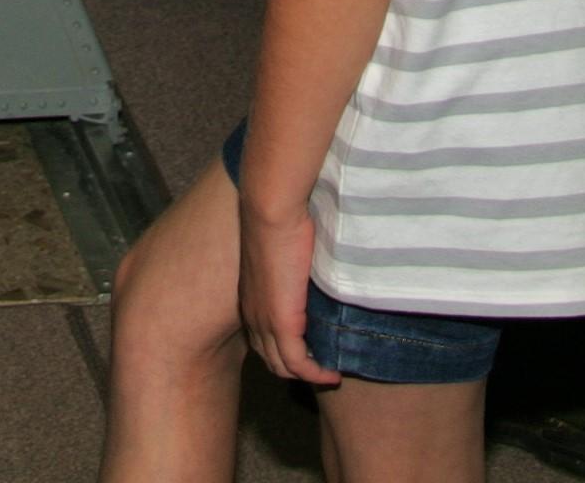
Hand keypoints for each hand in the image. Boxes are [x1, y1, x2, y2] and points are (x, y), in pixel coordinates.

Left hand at [236, 185, 326, 388]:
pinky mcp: (282, 323)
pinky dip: (316, 374)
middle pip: (271, 359)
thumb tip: (314, 268)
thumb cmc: (281, 218)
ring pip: (283, 366)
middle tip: (324, 367)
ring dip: (308, 375)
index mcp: (250, 300)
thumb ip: (295, 268)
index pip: (263, 340)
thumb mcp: (285, 251)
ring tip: (331, 373)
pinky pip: (298, 363)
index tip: (312, 351)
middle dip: (296, 368)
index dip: (284, 351)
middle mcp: (252, 316)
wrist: (271, 210)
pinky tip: (334, 374)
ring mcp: (265, 322)